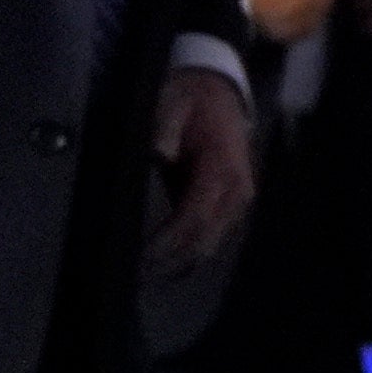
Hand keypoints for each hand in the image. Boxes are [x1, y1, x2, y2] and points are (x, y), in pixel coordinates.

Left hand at [146, 63, 254, 279]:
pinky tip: (165, 267)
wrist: (220, 94)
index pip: (195, 216)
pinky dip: (188, 254)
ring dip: (180, 263)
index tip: (141, 257)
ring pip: (209, 244)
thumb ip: (164, 126)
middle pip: (204, 239)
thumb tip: (158, 153)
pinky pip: (210, 238)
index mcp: (223, 169)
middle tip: (135, 277)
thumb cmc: (193, 100)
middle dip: (171, 261)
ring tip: (145, 278)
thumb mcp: (175, 101)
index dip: (169, 241)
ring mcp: (236, 202)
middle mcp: (237, 191)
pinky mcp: (228, 206)